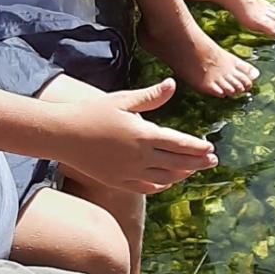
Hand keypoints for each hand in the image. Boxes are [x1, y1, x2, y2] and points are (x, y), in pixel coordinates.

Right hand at [60, 78, 215, 193]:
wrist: (61, 135)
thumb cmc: (91, 113)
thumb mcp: (122, 100)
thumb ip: (151, 97)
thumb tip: (172, 84)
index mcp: (143, 135)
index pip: (180, 144)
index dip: (198, 148)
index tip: (211, 149)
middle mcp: (139, 157)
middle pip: (177, 163)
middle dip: (197, 163)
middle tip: (212, 161)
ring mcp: (129, 172)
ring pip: (165, 178)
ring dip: (181, 174)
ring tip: (192, 169)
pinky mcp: (118, 182)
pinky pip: (146, 188)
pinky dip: (161, 185)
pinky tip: (168, 181)